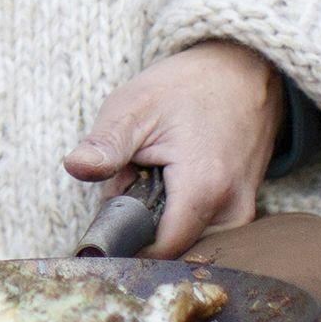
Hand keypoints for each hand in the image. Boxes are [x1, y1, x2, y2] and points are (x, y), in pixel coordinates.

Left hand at [62, 39, 282, 259]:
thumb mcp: (135, 106)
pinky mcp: (245, 210)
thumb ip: (106, 144)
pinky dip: (182, 210)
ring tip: (159, 172)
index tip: (110, 214)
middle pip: (172, 246)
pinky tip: (177, 178)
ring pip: (187, 239)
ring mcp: (244, 213)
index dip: (127, 240)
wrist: (242, 70)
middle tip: (136, 177)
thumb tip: (74, 167)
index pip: (159, 251)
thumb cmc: (185, 86)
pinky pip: (204, 228)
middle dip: (143, 222)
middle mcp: (233, 211)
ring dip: (163, 216)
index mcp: (204, 189)